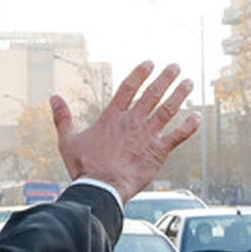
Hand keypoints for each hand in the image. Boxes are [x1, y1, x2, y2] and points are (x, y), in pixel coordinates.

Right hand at [51, 61, 199, 202]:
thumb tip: (53, 98)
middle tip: (175, 66)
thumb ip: (62, 118)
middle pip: (152, 93)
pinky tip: (197, 117)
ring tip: (189, 82)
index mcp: (112, 117)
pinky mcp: (158, 151)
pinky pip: (177, 136)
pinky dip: (188, 126)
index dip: (140, 73)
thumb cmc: (84, 167)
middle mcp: (132, 121)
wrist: (101, 188)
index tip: (150, 63)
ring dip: (180, 94)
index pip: (128, 87)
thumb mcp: (68, 140)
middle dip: (165, 78)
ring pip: (168, 109)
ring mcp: (147, 135)